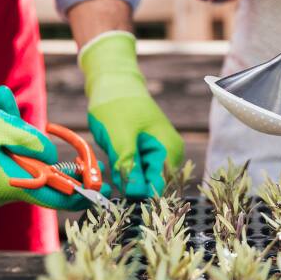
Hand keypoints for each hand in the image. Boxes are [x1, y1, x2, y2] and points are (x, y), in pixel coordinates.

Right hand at [0, 68, 90, 210]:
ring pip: (8, 153)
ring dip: (4, 125)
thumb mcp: (0, 127)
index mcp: (7, 186)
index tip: (98, 179)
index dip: (79, 189)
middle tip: (5, 102)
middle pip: (30, 165)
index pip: (55, 197)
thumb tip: (52, 157)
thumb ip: (32, 143)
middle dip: (26, 134)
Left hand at [78, 32, 183, 198]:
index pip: (161, 188)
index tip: (120, 196)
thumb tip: (135, 194)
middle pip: (153, 187)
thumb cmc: (117, 105)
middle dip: (131, 188)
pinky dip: (124, 172)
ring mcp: (159, 154)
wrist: (113, 82)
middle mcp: (169, 155)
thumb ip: (129, 166)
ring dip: (126, 179)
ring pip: (143, 181)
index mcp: (169, 151)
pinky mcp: (147, 154)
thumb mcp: (119, 137)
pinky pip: (138, 172)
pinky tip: (114, 160)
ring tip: (112, 161)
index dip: (140, 197)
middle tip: (111, 176)